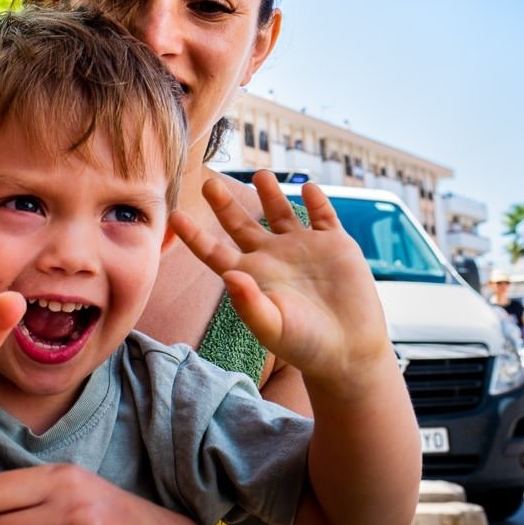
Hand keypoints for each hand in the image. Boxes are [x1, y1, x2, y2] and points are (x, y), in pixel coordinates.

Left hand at [170, 171, 391, 391]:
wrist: (349, 351)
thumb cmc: (305, 345)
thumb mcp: (272, 327)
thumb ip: (249, 304)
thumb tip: (230, 276)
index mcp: (250, 275)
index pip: (214, 251)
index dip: (194, 236)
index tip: (174, 216)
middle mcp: (272, 257)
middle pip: (240, 223)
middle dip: (224, 203)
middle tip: (208, 184)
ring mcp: (303, 247)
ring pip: (281, 211)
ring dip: (270, 192)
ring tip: (260, 174)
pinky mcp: (335, 244)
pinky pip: (323, 215)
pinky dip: (316, 201)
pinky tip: (308, 189)